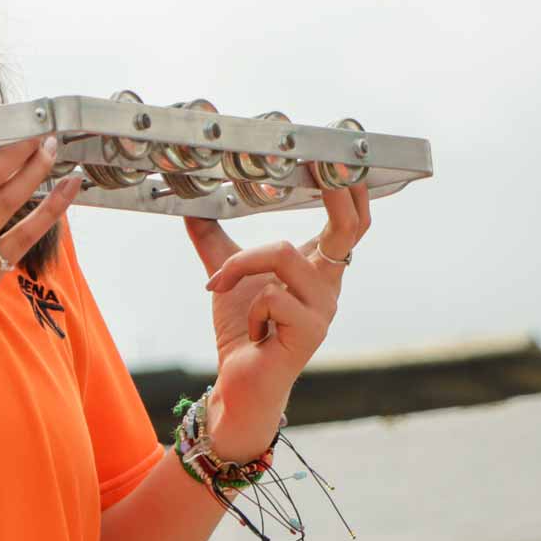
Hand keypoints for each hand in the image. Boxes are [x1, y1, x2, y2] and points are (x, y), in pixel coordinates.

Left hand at [181, 179, 369, 459]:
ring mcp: (324, 309)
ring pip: (281, 253)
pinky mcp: (310, 331)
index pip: (351, 221)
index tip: (338, 155)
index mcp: (317, 268)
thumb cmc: (243, 332)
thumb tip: (189, 205)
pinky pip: (269, 293)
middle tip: (315, 162)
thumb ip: (215, 241)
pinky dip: (245, 302)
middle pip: (347, 226)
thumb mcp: (227, 277)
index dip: (350, 189)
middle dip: (334, 191)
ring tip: (221, 286)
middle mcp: (330, 285)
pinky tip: (252, 331)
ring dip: (240, 265)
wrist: (238, 385)